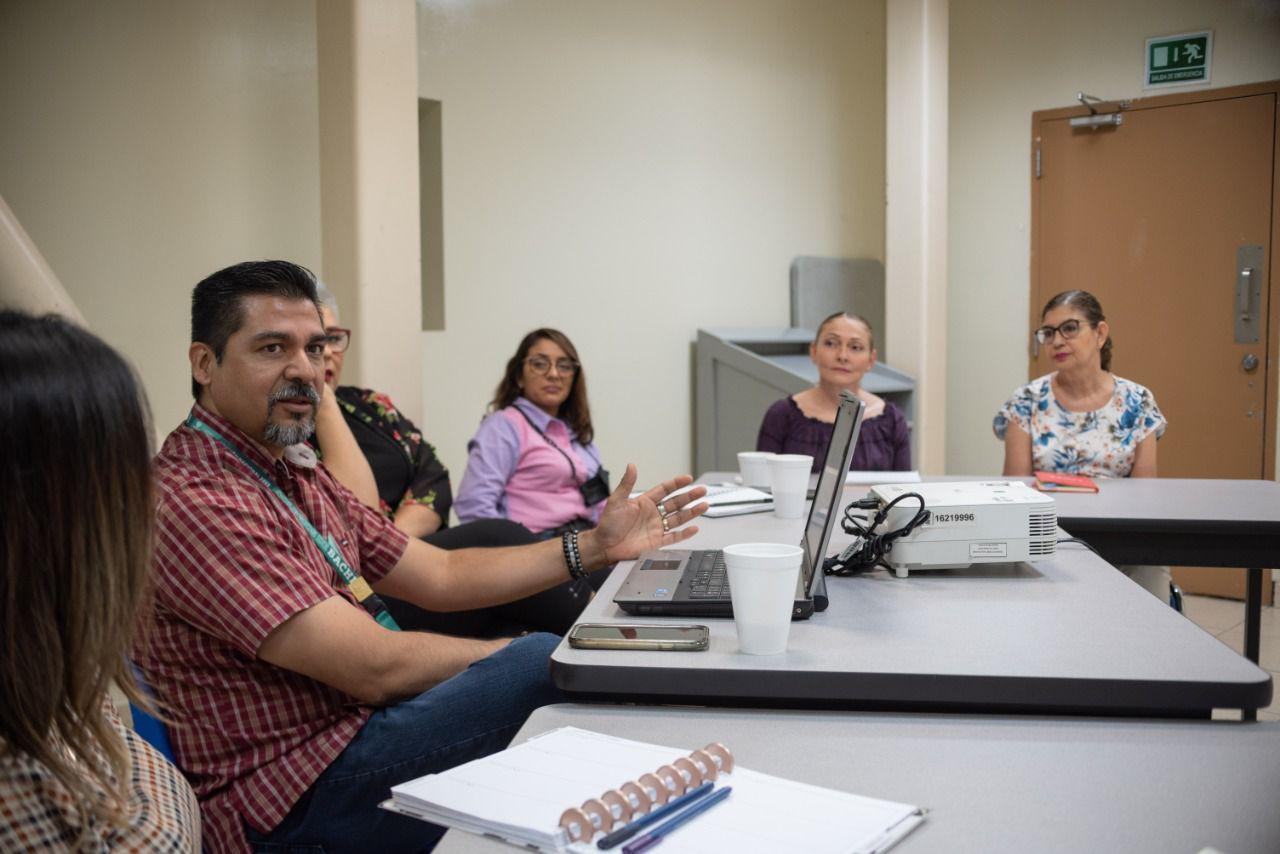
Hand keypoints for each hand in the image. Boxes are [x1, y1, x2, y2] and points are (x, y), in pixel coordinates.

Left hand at [583, 464, 706, 565]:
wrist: (604, 545)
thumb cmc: (607, 524)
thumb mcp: (616, 501)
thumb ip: (626, 484)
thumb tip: (631, 465)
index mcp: (644, 502)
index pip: (664, 490)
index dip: (676, 484)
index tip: (688, 478)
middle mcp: (653, 514)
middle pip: (676, 503)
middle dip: (689, 496)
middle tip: (702, 490)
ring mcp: (656, 528)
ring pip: (678, 518)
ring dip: (691, 512)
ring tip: (704, 505)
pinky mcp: (657, 542)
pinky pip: (674, 537)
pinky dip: (685, 534)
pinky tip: (694, 528)